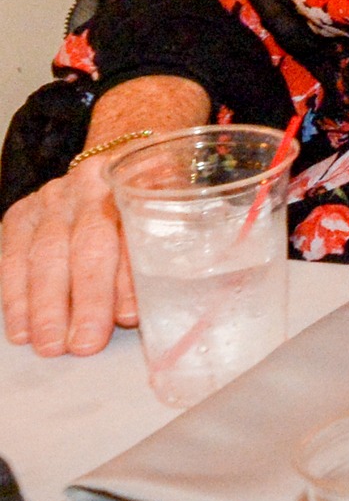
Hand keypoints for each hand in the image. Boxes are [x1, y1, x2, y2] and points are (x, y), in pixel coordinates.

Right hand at [0, 75, 208, 354]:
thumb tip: (162, 306)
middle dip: (85, 298)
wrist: (121, 156)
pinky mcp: (23, 213)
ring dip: (45, 305)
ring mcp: (54, 198)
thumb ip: (176, 243)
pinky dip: (15, 295)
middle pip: (88, 244)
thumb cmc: (158, 194)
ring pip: (45, 253)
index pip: (134, 233)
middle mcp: (94, 185)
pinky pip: (12, 255)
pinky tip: (21, 327)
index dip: (130, 278)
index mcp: (141, 182)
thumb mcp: (180, 206)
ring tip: (50, 344)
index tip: (131, 316)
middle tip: (84, 343)